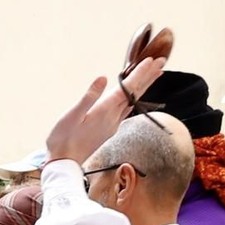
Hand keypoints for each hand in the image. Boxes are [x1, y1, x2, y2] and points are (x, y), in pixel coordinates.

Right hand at [45, 49, 167, 165]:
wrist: (64, 164)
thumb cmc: (63, 139)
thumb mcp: (71, 115)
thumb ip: (89, 97)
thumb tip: (103, 78)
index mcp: (104, 110)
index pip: (126, 88)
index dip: (139, 73)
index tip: (150, 60)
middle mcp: (113, 117)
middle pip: (134, 93)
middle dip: (148, 77)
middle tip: (161, 62)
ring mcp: (112, 124)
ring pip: (133, 101)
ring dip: (144, 86)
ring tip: (155, 74)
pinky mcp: (109, 130)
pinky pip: (126, 110)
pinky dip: (134, 98)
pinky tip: (135, 96)